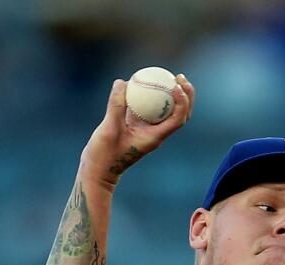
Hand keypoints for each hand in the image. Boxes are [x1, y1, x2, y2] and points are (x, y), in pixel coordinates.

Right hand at [80, 73, 195, 190]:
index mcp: (155, 137)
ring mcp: (147, 130)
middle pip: (179, 114)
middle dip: (186, 95)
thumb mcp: (109, 129)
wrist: (98, 170)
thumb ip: (116, 106)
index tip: (176, 85)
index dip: (182, 101)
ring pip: (167, 111)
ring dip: (172, 94)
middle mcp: (155, 133)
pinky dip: (150, 96)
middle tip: (180, 76)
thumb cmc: (104, 155)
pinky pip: (149, 108)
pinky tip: (143, 82)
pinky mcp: (137, 126)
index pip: (178, 119)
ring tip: (169, 76)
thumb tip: (122, 82)